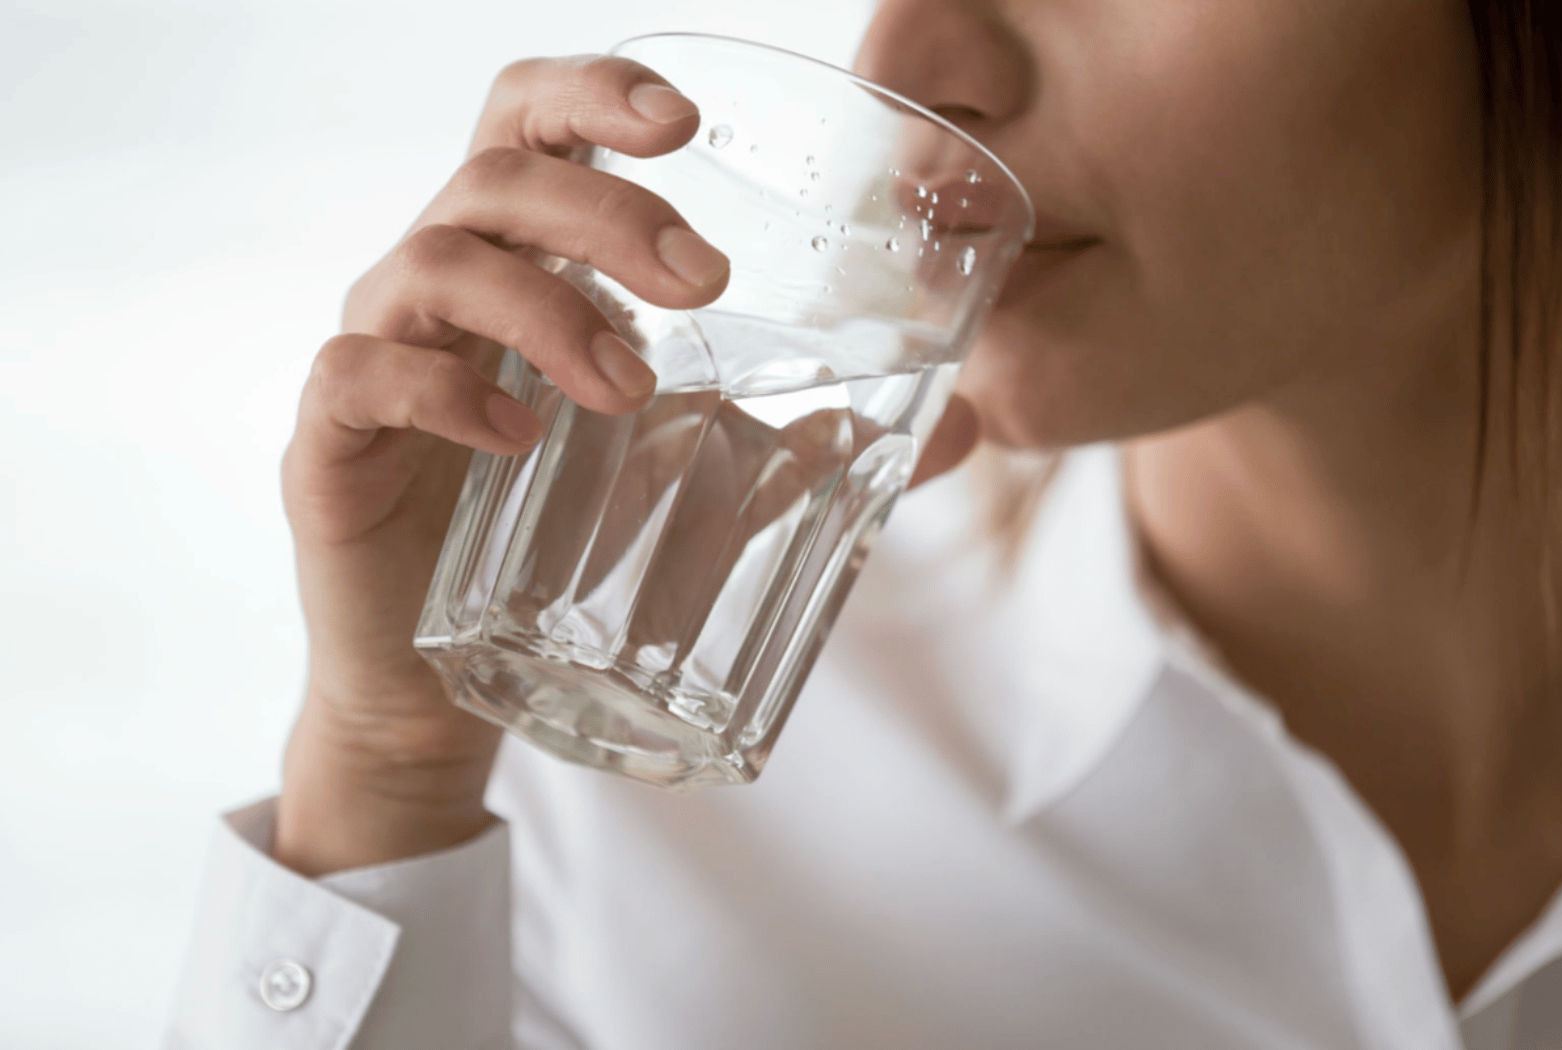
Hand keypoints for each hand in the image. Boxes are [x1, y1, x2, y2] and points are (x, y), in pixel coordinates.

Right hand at [274, 54, 979, 875]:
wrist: (435, 678)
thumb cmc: (556, 546)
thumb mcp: (692, 476)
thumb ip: (809, 440)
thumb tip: (961, 433)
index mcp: (518, 259)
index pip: (530, 121)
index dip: (596, 92)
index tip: (687, 124)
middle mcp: (438, 284)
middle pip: (497, 177)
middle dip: (608, 212)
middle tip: (701, 283)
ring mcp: (378, 354)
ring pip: (435, 261)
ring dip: (548, 308)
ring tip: (630, 387)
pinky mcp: (331, 444)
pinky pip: (360, 374)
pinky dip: (443, 389)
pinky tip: (518, 434)